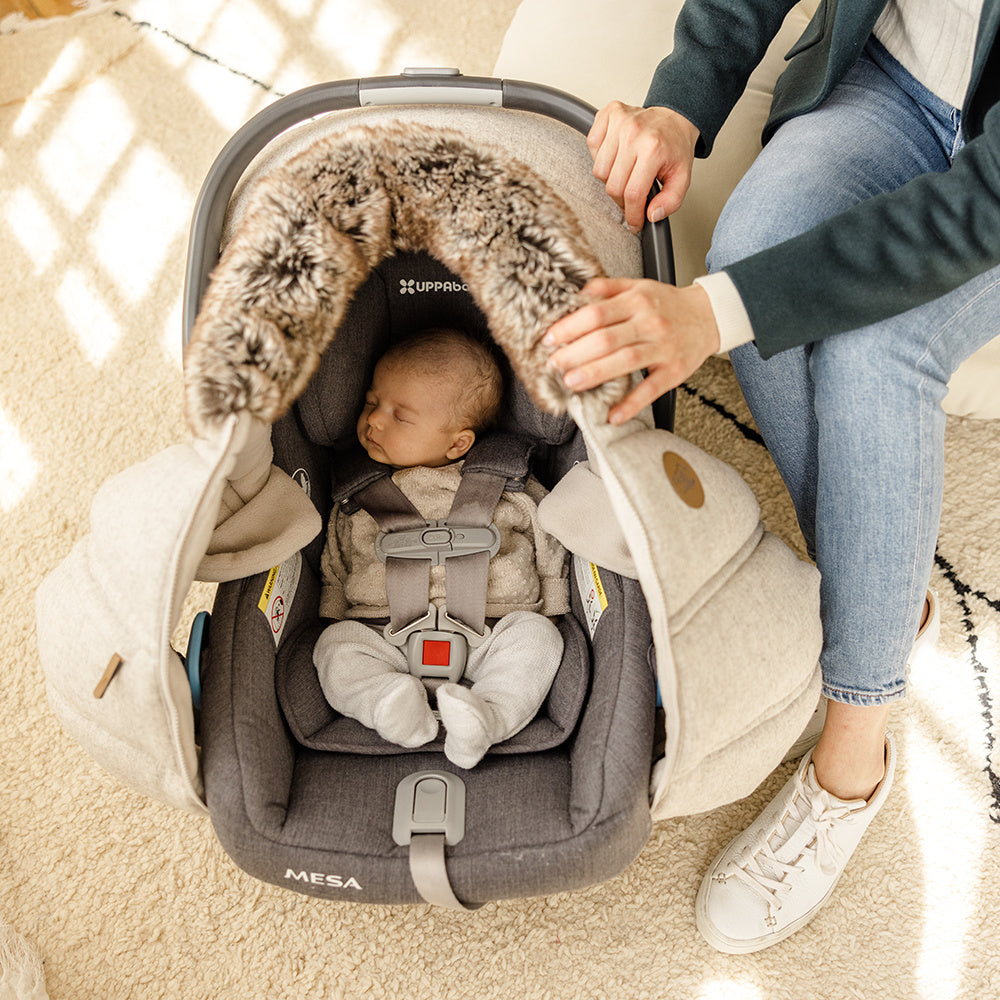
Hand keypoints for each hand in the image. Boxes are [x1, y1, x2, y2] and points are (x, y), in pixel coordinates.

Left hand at [545, 278, 719, 424]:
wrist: (711, 315)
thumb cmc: (668, 304)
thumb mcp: (640, 286)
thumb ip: (609, 288)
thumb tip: (579, 292)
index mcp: (637, 301)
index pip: (597, 314)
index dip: (571, 326)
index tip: (550, 338)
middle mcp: (650, 323)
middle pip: (607, 339)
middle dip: (576, 353)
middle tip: (554, 364)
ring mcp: (663, 348)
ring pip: (625, 361)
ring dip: (596, 374)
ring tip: (571, 382)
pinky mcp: (674, 371)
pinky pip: (651, 389)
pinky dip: (631, 404)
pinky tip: (613, 414)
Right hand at [589, 101, 699, 232]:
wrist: (674, 118)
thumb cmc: (674, 147)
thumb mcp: (682, 178)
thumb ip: (671, 201)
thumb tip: (651, 215)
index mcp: (654, 149)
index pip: (632, 193)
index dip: (632, 214)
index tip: (634, 222)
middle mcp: (634, 133)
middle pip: (613, 185)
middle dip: (622, 200)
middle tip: (632, 198)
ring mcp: (619, 121)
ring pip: (599, 170)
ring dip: (610, 179)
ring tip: (625, 174)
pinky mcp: (608, 113)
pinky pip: (592, 145)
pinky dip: (600, 156)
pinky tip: (616, 156)